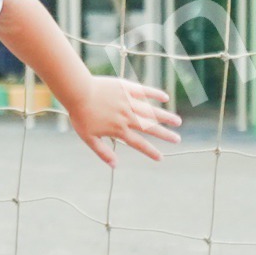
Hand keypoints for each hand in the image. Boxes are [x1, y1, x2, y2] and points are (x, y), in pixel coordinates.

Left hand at [61, 72, 181, 164]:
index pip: (138, 143)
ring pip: (151, 111)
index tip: (161, 157)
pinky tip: (165, 98)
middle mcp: (127, 117)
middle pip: (150, 128)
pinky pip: (144, 91)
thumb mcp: (88, 138)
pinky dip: (155, 94)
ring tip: (177, 121)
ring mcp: (128, 102)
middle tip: (177, 139)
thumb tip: (115, 166)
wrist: (78, 91)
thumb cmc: (80, 115)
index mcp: (119, 130)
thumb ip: (103, 152)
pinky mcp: (126, 88)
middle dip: (165, 135)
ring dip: (165, 117)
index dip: (150, 151)